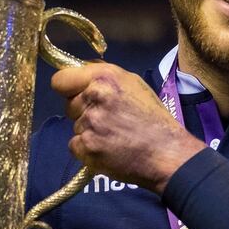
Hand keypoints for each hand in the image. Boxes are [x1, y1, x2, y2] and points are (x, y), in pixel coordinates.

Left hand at [52, 63, 205, 193]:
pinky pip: (75, 145)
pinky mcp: (87, 148)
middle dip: (83, 111)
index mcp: (105, 77)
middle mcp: (94, 97)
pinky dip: (88, 149)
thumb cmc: (153, 118)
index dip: (67, 87)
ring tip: (114, 135)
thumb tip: (81, 76)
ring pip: (76, 126)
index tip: (75, 94)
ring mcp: (89, 124)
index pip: (61, 80)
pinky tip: (108, 149)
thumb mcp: (134, 84)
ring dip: (89, 131)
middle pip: (68, 104)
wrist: (167, 152)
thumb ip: (104, 78)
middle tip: (108, 119)